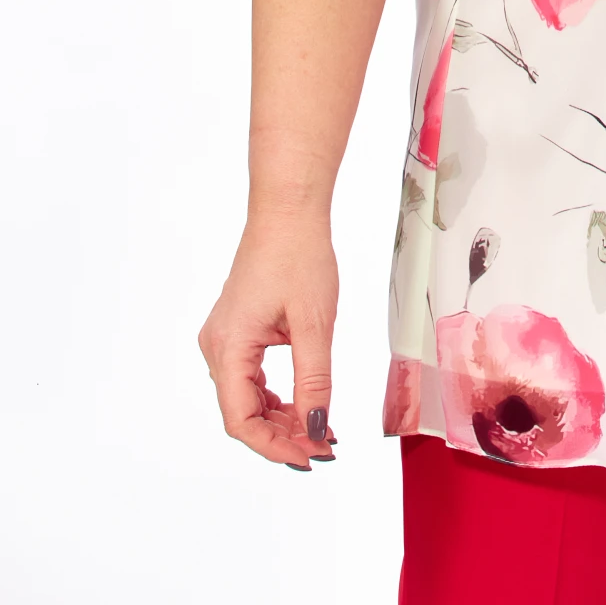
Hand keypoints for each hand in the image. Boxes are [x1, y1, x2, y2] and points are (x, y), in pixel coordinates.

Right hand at [198, 211, 339, 468]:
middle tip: (325, 445)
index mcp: (228, 347)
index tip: (311, 458)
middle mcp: (218, 346)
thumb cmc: (299, 256)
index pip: (242, 420)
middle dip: (283, 435)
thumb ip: (314, 381)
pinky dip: (277, 395)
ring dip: (282, 417)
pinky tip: (305, 403)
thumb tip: (315, 429)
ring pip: (248, 397)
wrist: (288, 211)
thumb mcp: (314, 324)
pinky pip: (251, 376)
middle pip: (243, 412)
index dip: (275, 447)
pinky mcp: (238, 330)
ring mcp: (225, 338)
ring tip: (320, 428)